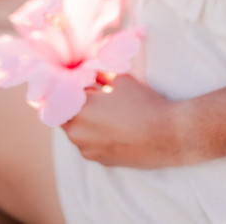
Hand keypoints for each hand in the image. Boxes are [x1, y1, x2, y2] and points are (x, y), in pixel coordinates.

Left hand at [62, 75, 187, 168]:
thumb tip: (84, 65)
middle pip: (64, 112)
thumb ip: (96, 70)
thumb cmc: (143, 103)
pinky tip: (111, 123)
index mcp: (78, 109)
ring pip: (75, 128)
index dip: (66, 83)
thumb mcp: (118, 77)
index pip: (59, 93)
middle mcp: (76, 132)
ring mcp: (86, 149)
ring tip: (103, 106)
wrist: (167, 136)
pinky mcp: (98, 160)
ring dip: (82, 117)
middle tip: (89, 89)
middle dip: (73, 100)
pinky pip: (87, 142)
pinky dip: (92, 132)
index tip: (73, 76)